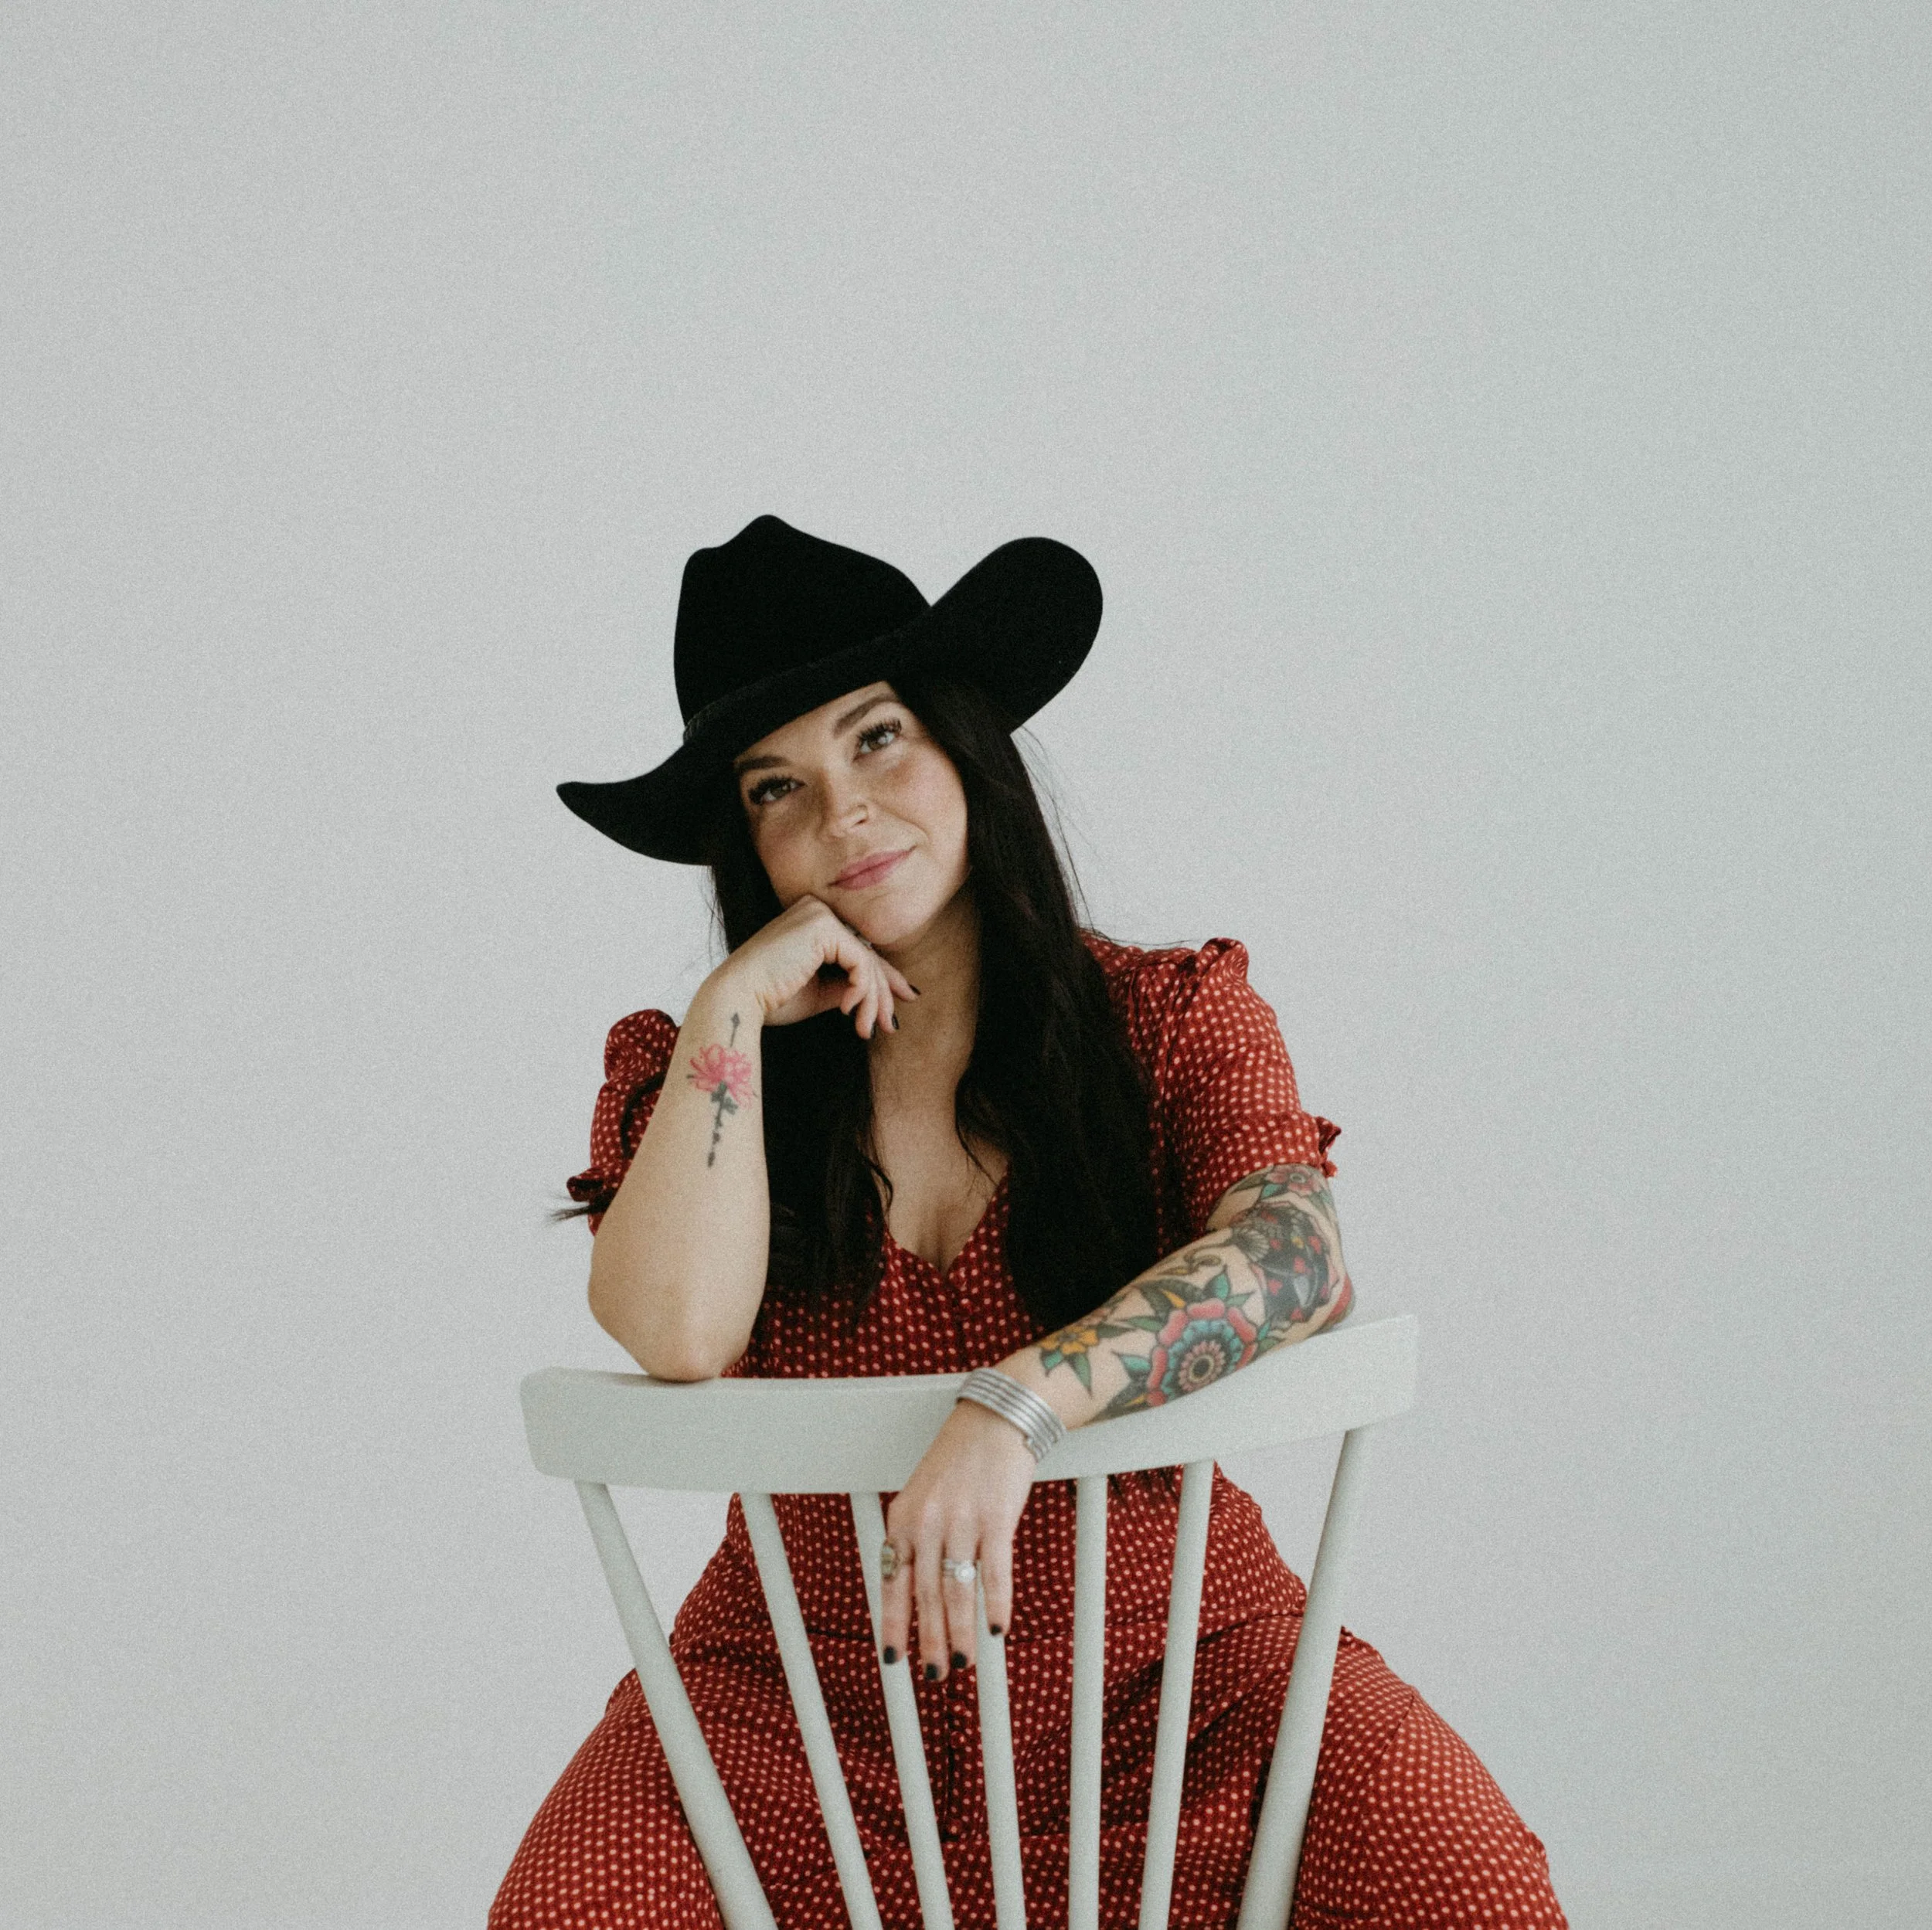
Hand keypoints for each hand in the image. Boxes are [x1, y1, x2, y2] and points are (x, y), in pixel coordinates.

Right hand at [710, 895, 918, 1039]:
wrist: (737, 999)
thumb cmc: (771, 999)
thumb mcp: (820, 991)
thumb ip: (848, 985)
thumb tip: (882, 994)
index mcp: (812, 921)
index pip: (857, 950)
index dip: (885, 978)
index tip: (905, 999)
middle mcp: (817, 910)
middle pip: (866, 955)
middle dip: (883, 994)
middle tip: (890, 1026)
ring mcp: (820, 914)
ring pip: (867, 961)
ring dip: (872, 1001)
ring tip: (864, 1029)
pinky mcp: (823, 927)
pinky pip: (860, 962)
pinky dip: (861, 990)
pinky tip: (846, 1010)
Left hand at [880, 1400, 1035, 1680]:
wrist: (994, 1420)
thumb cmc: (958, 1461)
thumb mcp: (922, 1496)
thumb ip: (916, 1539)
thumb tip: (916, 1592)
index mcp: (903, 1518)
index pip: (893, 1582)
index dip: (894, 1624)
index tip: (894, 1659)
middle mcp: (927, 1523)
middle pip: (927, 1595)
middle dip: (929, 1640)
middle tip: (934, 1674)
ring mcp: (962, 1521)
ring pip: (958, 1592)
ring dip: (960, 1633)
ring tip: (962, 1663)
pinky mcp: (996, 1518)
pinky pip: (994, 1572)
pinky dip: (996, 1605)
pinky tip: (997, 1629)